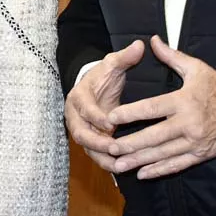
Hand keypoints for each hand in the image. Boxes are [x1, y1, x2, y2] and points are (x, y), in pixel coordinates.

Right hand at [64, 40, 144, 171]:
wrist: (94, 89)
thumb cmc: (103, 77)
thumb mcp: (113, 65)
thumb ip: (125, 57)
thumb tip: (140, 45)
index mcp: (79, 97)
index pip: (84, 109)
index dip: (96, 116)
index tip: (111, 123)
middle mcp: (76, 116)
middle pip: (81, 134)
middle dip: (97, 143)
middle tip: (114, 148)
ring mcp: (82, 130)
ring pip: (88, 149)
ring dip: (102, 158)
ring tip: (120, 165)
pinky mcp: (90, 142)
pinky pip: (96, 155)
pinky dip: (107, 163)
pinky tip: (123, 169)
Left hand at [106, 36, 215, 179]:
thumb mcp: (196, 68)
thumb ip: (171, 56)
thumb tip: (152, 40)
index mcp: (184, 101)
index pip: (152, 108)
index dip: (131, 113)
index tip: (112, 117)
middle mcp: (188, 124)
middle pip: (154, 136)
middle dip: (130, 143)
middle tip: (109, 147)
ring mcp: (194, 142)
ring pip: (162, 154)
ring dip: (139, 160)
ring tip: (118, 164)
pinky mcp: (200, 155)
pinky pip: (176, 165)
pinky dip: (159, 170)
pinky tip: (142, 174)